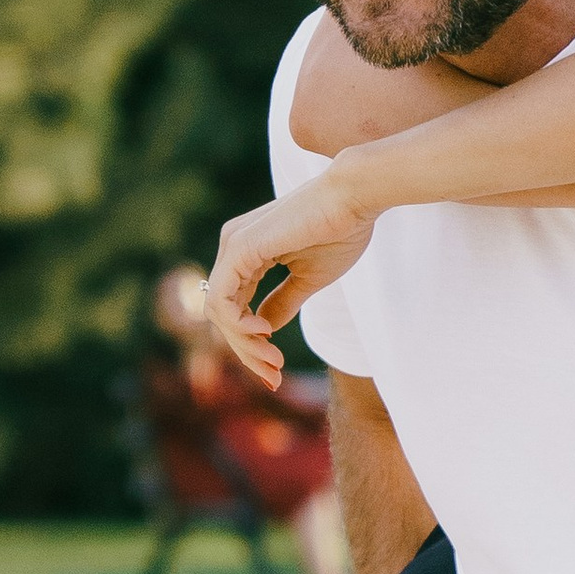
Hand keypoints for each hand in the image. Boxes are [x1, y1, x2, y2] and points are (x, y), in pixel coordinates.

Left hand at [205, 172, 374, 385]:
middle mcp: (233, 246)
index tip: (276, 371)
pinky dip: (238, 324)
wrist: (355, 197)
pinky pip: (221, 299)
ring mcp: (233, 245)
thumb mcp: (308, 279)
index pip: (235, 307)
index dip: (251, 344)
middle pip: (223, 314)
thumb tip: (264, 329)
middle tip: (274, 376)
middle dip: (246, 352)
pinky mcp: (240, 248)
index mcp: (248, 251)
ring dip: (244, 345)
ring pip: (219, 312)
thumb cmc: (340, 231)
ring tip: (274, 361)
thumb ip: (282, 302)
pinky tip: (264, 333)